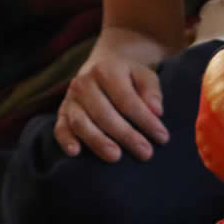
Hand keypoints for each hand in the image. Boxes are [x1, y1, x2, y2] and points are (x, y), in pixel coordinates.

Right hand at [54, 26, 169, 160]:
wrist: (102, 66)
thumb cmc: (128, 77)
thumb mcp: (144, 76)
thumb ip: (151, 91)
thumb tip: (156, 111)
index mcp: (106, 70)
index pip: (127, 100)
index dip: (145, 120)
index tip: (162, 137)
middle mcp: (84, 83)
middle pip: (104, 114)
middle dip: (126, 135)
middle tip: (146, 153)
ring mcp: (70, 98)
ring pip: (81, 122)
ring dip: (98, 141)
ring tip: (116, 157)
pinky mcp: (62, 112)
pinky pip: (60, 127)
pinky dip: (65, 140)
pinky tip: (75, 153)